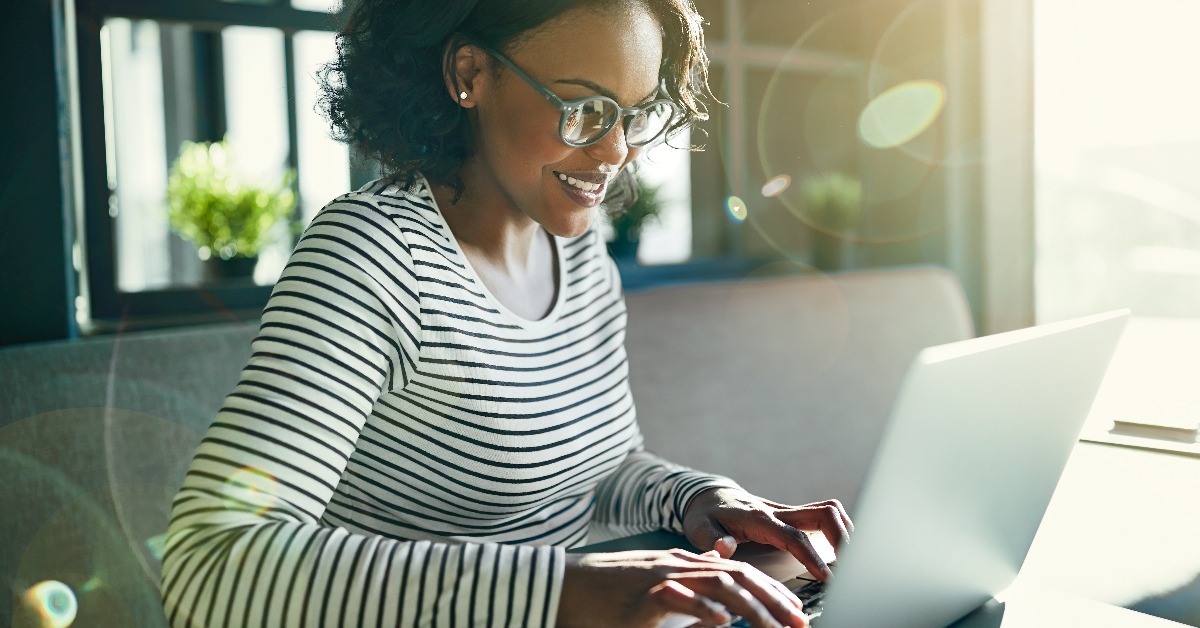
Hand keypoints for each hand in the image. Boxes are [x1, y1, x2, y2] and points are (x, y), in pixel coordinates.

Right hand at [557, 549, 809, 627]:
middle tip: (800, 621)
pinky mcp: (640, 594)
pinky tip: (723, 623)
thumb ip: (686, 591)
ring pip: (718, 584)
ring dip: (751, 606)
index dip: (769, 589)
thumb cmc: (603, 596)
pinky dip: (703, 610)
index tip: (794, 610)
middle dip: (774, 597)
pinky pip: (678, 598)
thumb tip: (717, 597)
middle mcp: (676, 566)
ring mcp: (659, 576)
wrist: (559, 586)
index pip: (737, 572)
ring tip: (776, 626)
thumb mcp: (652, 591)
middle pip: (737, 574)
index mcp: (682, 567)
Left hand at [682, 488, 853, 580]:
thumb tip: (724, 547)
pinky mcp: (792, 514)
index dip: (812, 557)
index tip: (827, 577)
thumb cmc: (704, 516)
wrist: (708, 496)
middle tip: (852, 566)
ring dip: (845, 530)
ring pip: (828, 511)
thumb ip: (711, 538)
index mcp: (758, 519)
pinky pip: (822, 515)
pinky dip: (838, 529)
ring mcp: (787, 511)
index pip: (793, 537)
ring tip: (853, 559)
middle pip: (823, 514)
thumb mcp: (698, 528)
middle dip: (843, 538)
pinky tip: (841, 550)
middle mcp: (777, 511)